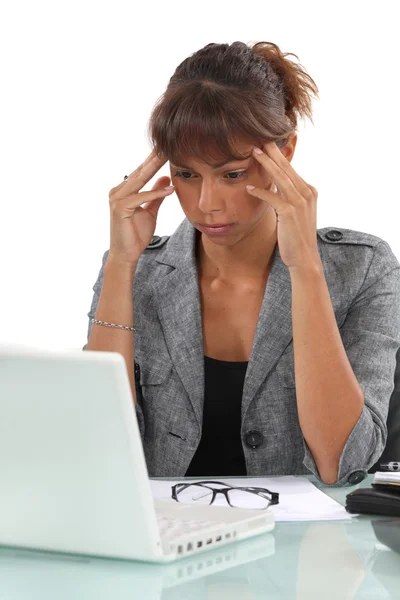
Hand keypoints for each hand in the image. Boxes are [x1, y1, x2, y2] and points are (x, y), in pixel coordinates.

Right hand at [107, 149, 174, 265]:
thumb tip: (165, 178)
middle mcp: (118, 191)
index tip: (167, 148)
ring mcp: (117, 199)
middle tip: (168, 143)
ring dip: (155, 168)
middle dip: (155, 158)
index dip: (154, 159)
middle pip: (141, 171)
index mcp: (124, 190)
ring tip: (168, 157)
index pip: (142, 171)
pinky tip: (169, 189)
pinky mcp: (120, 208)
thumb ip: (156, 195)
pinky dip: (156, 193)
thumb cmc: (135, 234)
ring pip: (140, 180)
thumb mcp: (150, 211)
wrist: (126, 254)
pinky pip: (141, 197)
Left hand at [246, 142, 320, 272]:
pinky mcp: (289, 213)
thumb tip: (275, 188)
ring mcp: (299, 203)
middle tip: (260, 139)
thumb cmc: (296, 237)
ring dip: (266, 164)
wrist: (304, 258)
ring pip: (280, 177)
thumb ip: (287, 199)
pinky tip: (249, 187)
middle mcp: (306, 193)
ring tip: (254, 152)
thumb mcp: (294, 213)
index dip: (279, 156)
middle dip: (272, 152)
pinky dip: (261, 191)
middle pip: (286, 168)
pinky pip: (272, 197)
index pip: (291, 169)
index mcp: (309, 192)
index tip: (267, 144)